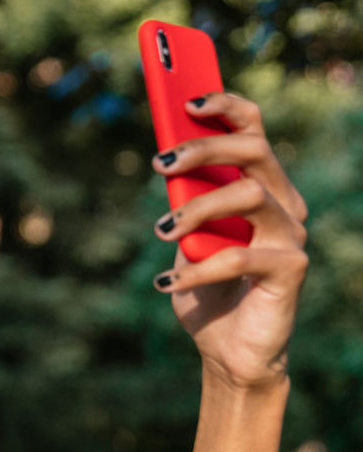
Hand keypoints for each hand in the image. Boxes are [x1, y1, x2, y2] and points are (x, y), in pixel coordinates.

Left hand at [150, 92, 308, 389]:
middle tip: (159, 165)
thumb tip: (166, 163)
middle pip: (254, 150)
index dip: (226, 107)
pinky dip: (197, 268)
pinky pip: (241, 255)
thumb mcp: (184, 240)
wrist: (227, 351)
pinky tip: (167, 282)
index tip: (186, 100)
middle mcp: (283, 205)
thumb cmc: (206, 291)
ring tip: (161, 230)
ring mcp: (291, 236)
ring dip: (197, 208)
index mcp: (260, 188)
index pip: (253, 130)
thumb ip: (182, 203)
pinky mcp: (290, 270)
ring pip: (249, 195)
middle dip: (204, 148)